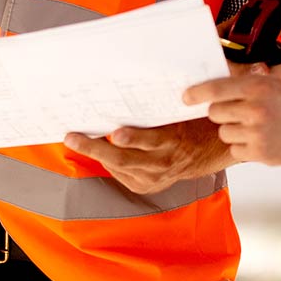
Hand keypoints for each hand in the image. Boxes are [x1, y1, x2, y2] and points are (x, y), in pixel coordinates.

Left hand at [64, 118, 233, 194]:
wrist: (206, 152)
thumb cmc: (191, 125)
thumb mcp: (179, 112)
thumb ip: (156, 110)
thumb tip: (127, 93)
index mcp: (173, 142)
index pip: (151, 141)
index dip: (132, 138)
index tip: (116, 132)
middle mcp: (162, 164)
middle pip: (124, 158)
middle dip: (95, 148)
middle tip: (73, 137)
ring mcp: (152, 179)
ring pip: (117, 167)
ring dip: (95, 153)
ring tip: (75, 140)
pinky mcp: (145, 187)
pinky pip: (120, 173)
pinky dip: (107, 160)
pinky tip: (98, 148)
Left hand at [184, 68, 280, 165]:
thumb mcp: (272, 83)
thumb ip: (244, 86)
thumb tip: (211, 92)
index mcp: (257, 87)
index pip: (216, 89)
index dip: (197, 94)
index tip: (186, 97)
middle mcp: (256, 109)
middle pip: (215, 113)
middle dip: (222, 113)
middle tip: (239, 113)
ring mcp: (257, 133)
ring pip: (224, 132)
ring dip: (234, 130)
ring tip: (256, 127)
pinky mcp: (260, 153)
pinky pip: (234, 149)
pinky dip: (243, 146)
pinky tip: (261, 139)